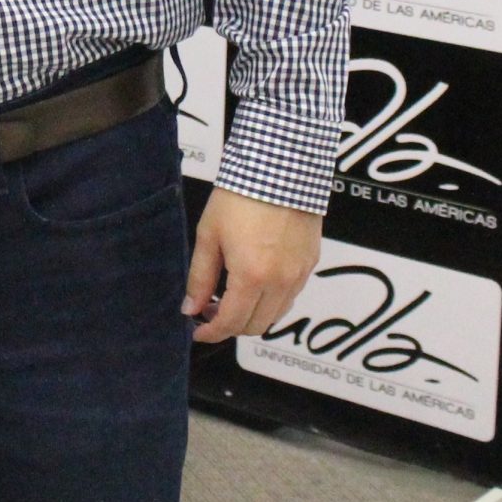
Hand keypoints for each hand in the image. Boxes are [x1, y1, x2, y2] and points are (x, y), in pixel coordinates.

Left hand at [183, 186, 321, 342]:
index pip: (232, 323)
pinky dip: (272, 301)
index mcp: (252, 276)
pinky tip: (255, 284)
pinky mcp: (311, 263)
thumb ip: (200, 277)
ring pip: (276, 314)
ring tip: (231, 298)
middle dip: (231, 326)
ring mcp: (299, 274)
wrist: (280, 168)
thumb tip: (190, 308)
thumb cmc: (239, 197)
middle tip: (211, 312)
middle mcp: (280, 281)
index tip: (198, 330)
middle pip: (256, 325)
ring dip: (253, 315)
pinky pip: (291, 295)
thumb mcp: (209, 235)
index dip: (212, 332)